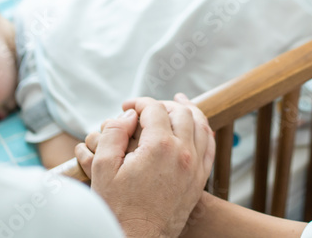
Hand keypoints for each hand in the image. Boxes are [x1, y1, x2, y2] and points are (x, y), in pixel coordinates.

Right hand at [76, 94, 214, 237]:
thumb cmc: (119, 208)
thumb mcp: (103, 168)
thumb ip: (114, 134)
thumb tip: (128, 116)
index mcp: (159, 146)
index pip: (154, 109)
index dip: (139, 103)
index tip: (127, 108)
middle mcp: (183, 152)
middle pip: (180, 112)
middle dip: (162, 105)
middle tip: (146, 109)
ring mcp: (195, 166)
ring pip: (200, 125)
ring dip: (186, 112)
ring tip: (174, 106)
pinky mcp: (199, 180)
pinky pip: (208, 146)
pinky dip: (202, 131)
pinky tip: (193, 127)